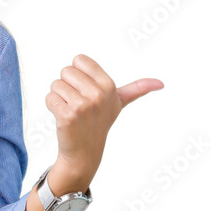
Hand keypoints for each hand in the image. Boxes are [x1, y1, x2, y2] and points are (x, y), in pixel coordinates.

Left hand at [46, 54, 164, 181]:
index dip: (77, 74)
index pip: (78, 60)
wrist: (85, 150)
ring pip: (56, 85)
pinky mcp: (68, 116)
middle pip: (65, 71)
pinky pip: (50, 98)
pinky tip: (63, 117)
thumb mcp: (119, 103)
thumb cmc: (99, 121)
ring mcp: (83, 106)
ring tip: (71, 110)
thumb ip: (137, 89)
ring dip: (59, 97)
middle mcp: (98, 94)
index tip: (85, 89)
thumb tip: (160, 83)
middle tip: (77, 102)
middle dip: (67, 85)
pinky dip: (52, 106)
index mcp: (109, 85)